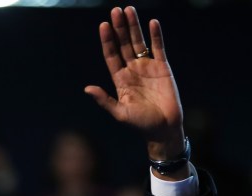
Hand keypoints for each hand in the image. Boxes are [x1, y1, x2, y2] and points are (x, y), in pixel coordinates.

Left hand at [85, 7, 184, 160]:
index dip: (107, 41)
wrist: (163, 128)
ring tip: (129, 10)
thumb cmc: (140, 123)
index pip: (111, 55)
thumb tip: (87, 89)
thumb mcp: (119, 113)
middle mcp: (132, 69)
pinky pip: (158, 47)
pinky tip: (152, 23)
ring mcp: (147, 66)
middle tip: (115, 10)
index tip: (103, 26)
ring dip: (134, 26)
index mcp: (120, 79)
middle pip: (123, 44)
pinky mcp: (162, 67)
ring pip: (139, 42)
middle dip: (119, 28)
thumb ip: (104, 100)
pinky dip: (155, 35)